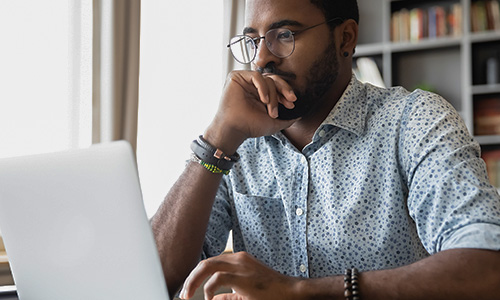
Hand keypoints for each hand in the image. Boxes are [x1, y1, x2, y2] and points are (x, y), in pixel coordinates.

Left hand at [179, 252, 300, 299]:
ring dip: (193, 281)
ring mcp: (240, 265)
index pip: (211, 263)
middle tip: (183, 294)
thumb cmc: (271, 294)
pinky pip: (217, 278)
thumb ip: (230, 296)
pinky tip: (209, 298)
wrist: (291, 292)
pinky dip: (209, 288)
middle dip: (190, 278)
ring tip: (187, 295)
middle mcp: (238, 258)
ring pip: (207, 266)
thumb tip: (214, 299)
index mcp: (238, 260)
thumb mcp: (246, 294)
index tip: (189, 290)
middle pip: (205, 262)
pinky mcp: (242, 275)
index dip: (197, 276)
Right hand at [204, 71, 297, 153]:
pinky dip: (263, 87)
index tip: (292, 104)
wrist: (234, 129)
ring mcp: (245, 81)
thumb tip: (300, 115)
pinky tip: (264, 99)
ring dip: (273, 96)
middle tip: (291, 100)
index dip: (286, 93)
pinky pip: (256, 76)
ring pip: (267, 80)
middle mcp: (254, 86)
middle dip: (285, 90)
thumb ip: (287, 119)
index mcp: (261, 94)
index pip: (277, 87)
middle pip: (274, 79)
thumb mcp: (274, 123)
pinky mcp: (237, 77)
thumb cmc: (250, 127)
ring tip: (271, 110)